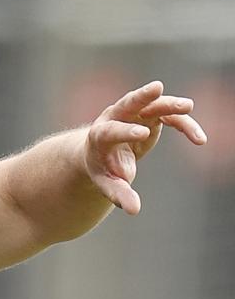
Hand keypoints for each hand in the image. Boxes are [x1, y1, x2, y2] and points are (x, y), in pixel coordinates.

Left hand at [85, 80, 206, 214]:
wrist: (102, 153)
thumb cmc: (103, 169)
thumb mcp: (108, 183)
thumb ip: (119, 194)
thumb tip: (134, 210)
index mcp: (100, 135)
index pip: (111, 130)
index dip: (125, 131)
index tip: (142, 134)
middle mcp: (115, 118)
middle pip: (128, 103)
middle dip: (142, 96)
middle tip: (156, 88)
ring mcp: (134, 114)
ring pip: (153, 104)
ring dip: (170, 104)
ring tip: (188, 106)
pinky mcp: (150, 115)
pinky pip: (170, 117)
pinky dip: (184, 125)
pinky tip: (199, 140)